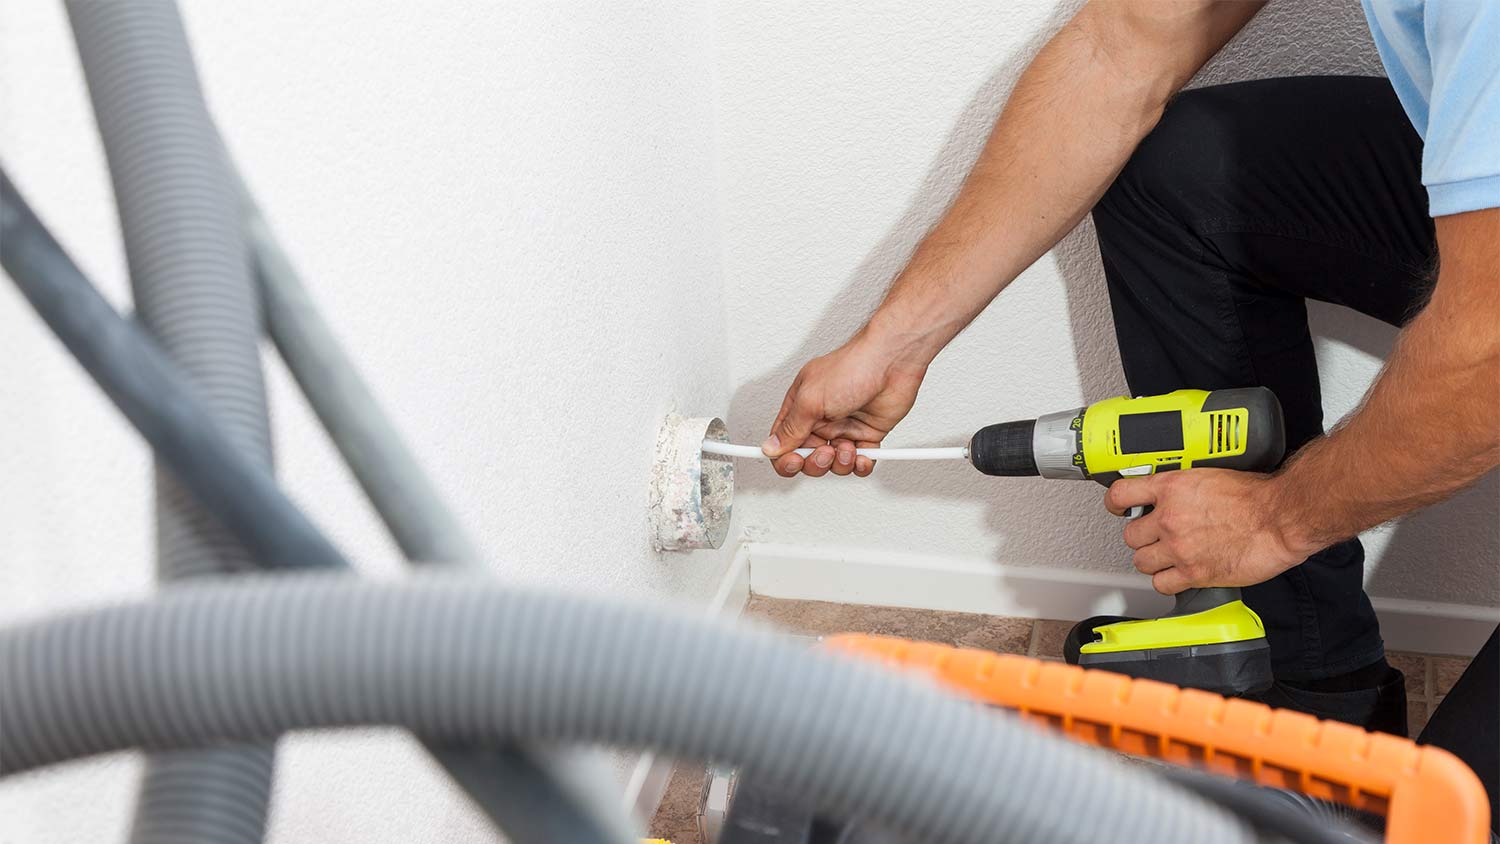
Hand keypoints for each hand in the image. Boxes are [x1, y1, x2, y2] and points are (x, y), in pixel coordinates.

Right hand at [762, 334, 926, 477]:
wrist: (892, 362)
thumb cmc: (852, 367)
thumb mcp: (811, 399)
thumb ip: (791, 428)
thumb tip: (771, 447)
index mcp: (801, 407)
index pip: (783, 442)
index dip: (785, 458)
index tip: (793, 462)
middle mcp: (821, 419)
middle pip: (807, 457)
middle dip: (815, 462)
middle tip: (825, 452)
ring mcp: (844, 428)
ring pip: (834, 464)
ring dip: (840, 463)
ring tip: (848, 448)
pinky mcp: (867, 434)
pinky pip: (859, 462)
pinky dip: (861, 465)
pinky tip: (862, 455)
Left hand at [1104, 469, 1312, 594]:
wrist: (1280, 518)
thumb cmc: (1257, 496)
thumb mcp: (1210, 475)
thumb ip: (1184, 488)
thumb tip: (1171, 493)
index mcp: (1172, 488)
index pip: (1121, 494)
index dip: (1115, 503)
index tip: (1118, 508)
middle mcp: (1170, 518)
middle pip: (1130, 535)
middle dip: (1143, 537)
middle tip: (1157, 536)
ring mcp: (1180, 548)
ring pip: (1141, 561)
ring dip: (1153, 560)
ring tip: (1168, 556)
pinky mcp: (1194, 573)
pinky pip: (1161, 584)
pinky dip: (1168, 582)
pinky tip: (1178, 574)